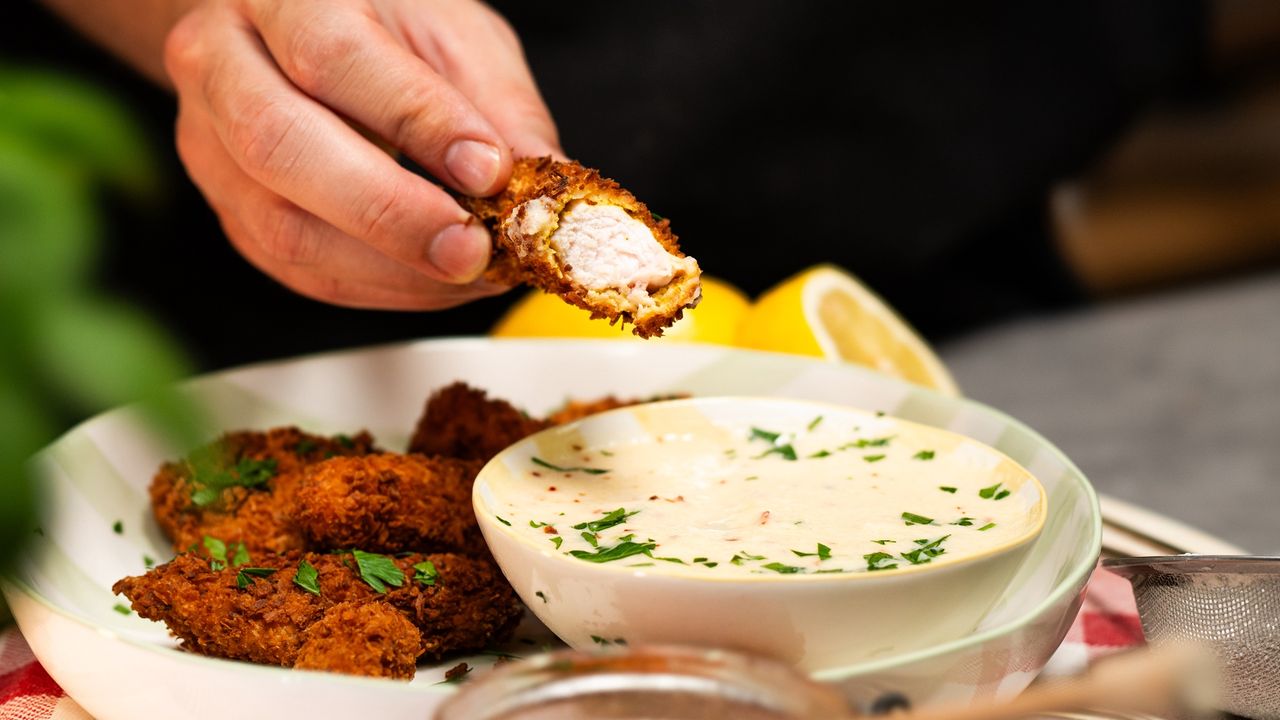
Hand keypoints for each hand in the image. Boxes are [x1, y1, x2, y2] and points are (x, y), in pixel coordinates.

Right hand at [165, 0, 559, 308]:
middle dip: (389, 213)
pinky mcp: (230, 213)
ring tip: (472, 272)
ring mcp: (209, 145)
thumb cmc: (382, 22)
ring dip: (390, 268)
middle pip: (281, 147)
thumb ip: (497, 102)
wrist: (295, 33)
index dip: (416, 121)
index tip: (488, 170)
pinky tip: (438, 283)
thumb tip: (538, 184)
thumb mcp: (454, 32)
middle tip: (471, 247)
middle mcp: (222, 65)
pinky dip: (380, 287)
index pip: (334, 57)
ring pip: (282, 227)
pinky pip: (299, 270)